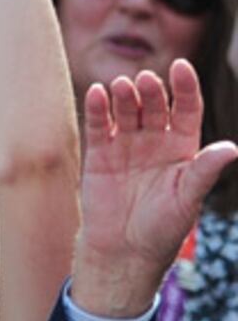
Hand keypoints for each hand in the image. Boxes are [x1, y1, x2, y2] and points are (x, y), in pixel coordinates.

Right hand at [73, 60, 237, 314]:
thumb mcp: (188, 199)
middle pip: (155, 105)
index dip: (185, 87)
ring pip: (126, 110)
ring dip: (124, 96)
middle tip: (144, 81)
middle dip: (151, 91)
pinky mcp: (99, 154)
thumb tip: (232, 149)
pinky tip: (97, 94)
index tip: (180, 67)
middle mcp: (155, 140)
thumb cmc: (162, 229)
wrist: (123, 252)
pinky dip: (97, 108)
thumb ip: (205, 171)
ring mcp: (126, 145)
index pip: (186, 108)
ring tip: (121, 87)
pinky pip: (99, 125)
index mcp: (183, 147)